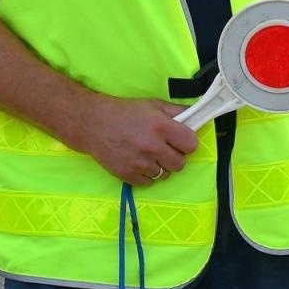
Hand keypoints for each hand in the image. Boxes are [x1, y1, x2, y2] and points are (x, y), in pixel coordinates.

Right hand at [78, 95, 198, 186]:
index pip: (191, 144)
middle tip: (164, 148)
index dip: (187, 142)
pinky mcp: (128, 175)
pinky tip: (139, 162)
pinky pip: (149, 183)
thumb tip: (195, 116)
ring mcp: (140, 163)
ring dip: (161, 166)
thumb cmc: (124, 112)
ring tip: (149, 154)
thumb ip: (176, 111)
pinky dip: (147, 175)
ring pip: (165, 175)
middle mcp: (152, 146)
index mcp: (161, 127)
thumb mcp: (152, 105)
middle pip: (180, 163)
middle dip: (175, 156)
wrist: (93, 124)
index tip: (180, 140)